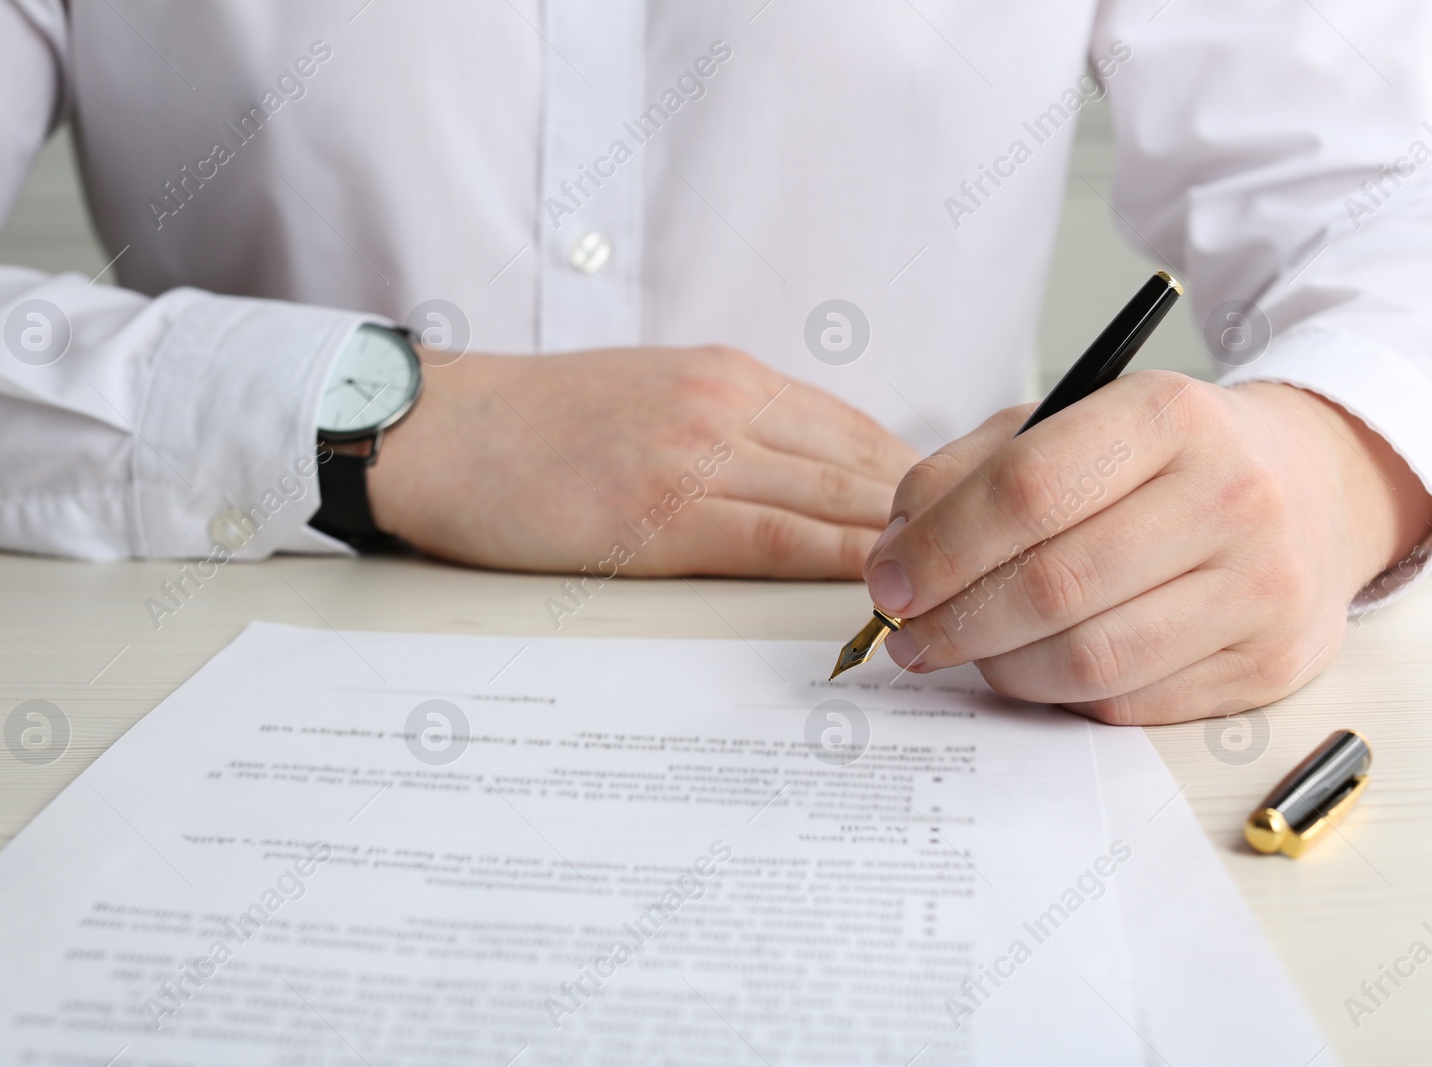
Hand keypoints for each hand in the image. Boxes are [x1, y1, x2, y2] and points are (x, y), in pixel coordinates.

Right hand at [365, 345, 919, 576]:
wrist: (444, 431)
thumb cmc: (536, 423)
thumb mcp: (649, 394)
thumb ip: (728, 426)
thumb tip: (798, 474)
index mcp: (727, 376)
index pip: (855, 428)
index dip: (916, 482)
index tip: (958, 523)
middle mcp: (727, 405)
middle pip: (862, 463)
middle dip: (932, 518)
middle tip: (987, 564)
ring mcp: (697, 456)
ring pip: (833, 501)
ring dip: (901, 550)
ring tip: (958, 593)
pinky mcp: (661, 513)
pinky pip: (777, 541)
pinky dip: (837, 567)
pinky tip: (882, 593)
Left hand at [862, 371, 1431, 723]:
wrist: (1308, 487)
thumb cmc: (1159, 459)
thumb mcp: (1062, 426)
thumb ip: (964, 477)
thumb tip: (893, 557)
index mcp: (1166, 415)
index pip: (1025, 491)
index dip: (938, 548)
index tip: (888, 582)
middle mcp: (1229, 495)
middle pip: (1051, 586)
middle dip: (955, 622)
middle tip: (910, 635)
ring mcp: (1259, 586)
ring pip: (1088, 660)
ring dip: (1000, 668)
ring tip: (968, 651)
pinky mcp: (1270, 662)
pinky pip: (1129, 701)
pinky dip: (1062, 694)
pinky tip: (1041, 664)